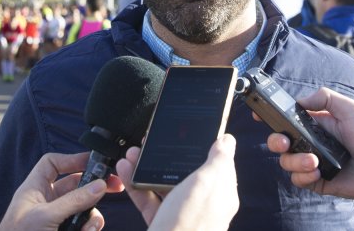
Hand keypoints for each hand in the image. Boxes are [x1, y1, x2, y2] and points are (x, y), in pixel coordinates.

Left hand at [0, 152, 123, 230]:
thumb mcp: (46, 216)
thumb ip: (73, 201)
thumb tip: (99, 186)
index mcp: (35, 189)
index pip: (53, 164)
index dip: (72, 159)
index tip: (93, 162)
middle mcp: (47, 201)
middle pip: (75, 185)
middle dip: (94, 186)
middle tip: (115, 186)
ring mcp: (57, 218)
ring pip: (84, 208)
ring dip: (92, 216)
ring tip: (89, 227)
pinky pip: (83, 225)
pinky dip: (89, 229)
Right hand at [115, 133, 238, 230]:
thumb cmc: (189, 224)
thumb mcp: (207, 183)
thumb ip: (219, 160)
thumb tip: (227, 140)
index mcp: (220, 193)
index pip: (215, 162)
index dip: (200, 144)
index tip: (184, 130)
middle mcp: (203, 204)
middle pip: (186, 170)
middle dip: (167, 153)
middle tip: (150, 141)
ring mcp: (182, 216)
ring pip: (165, 183)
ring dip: (148, 165)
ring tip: (133, 153)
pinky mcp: (163, 224)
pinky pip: (150, 199)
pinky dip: (137, 183)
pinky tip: (126, 171)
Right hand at [264, 87, 353, 205]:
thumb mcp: (351, 109)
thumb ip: (326, 98)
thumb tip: (300, 100)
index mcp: (315, 123)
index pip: (287, 118)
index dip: (271, 116)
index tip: (259, 114)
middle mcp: (310, 142)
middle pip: (279, 141)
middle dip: (275, 141)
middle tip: (284, 142)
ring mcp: (312, 162)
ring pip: (286, 161)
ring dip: (295, 161)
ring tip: (315, 161)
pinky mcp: (318, 181)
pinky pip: (298, 180)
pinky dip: (304, 176)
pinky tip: (318, 172)